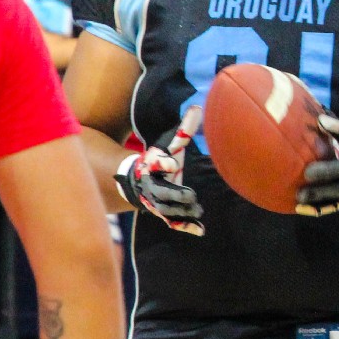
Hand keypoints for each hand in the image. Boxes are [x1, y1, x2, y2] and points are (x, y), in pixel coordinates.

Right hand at [116, 105, 203, 235]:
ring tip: (199, 212)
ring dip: (182, 212)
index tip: (172, 163)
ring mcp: (156, 201)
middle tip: (191, 196)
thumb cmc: (160, 159)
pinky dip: (186, 226)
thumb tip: (198, 107)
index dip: (162, 163)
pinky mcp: (163, 212)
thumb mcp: (171, 144)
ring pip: (167, 209)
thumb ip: (184, 129)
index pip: (155, 164)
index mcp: (150, 166)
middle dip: (175, 194)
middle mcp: (151, 186)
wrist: (137, 182)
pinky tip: (200, 230)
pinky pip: (173, 221)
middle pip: (161, 191)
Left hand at [295, 113, 338, 215]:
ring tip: (299, 196)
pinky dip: (316, 208)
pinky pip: (332, 206)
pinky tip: (299, 208)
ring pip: (337, 192)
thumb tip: (317, 117)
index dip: (336, 127)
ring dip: (319, 194)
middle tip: (307, 172)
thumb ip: (338, 132)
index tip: (321, 121)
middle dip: (326, 171)